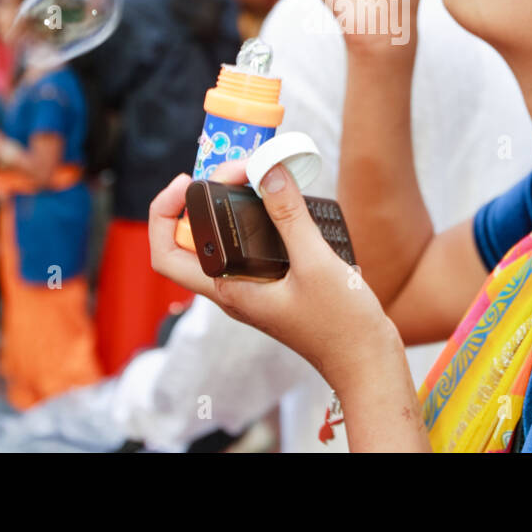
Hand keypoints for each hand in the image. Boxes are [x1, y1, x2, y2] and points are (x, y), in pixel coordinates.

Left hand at [149, 160, 400, 390]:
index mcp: (228, 289)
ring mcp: (252, 287)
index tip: (187, 181)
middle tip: (228, 170)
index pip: (167, 254)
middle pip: (190, 240)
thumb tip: (268, 171)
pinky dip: (255, 218)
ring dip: (227, 206)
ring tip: (249, 175)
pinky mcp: (273, 284)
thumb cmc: (341, 325)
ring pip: (221, 241)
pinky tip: (278, 201)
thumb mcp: (315, 263)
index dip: (165, 212)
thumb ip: (289, 216)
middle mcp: (232, 289)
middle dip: (198, 198)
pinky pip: (249, 246)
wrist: (366, 361)